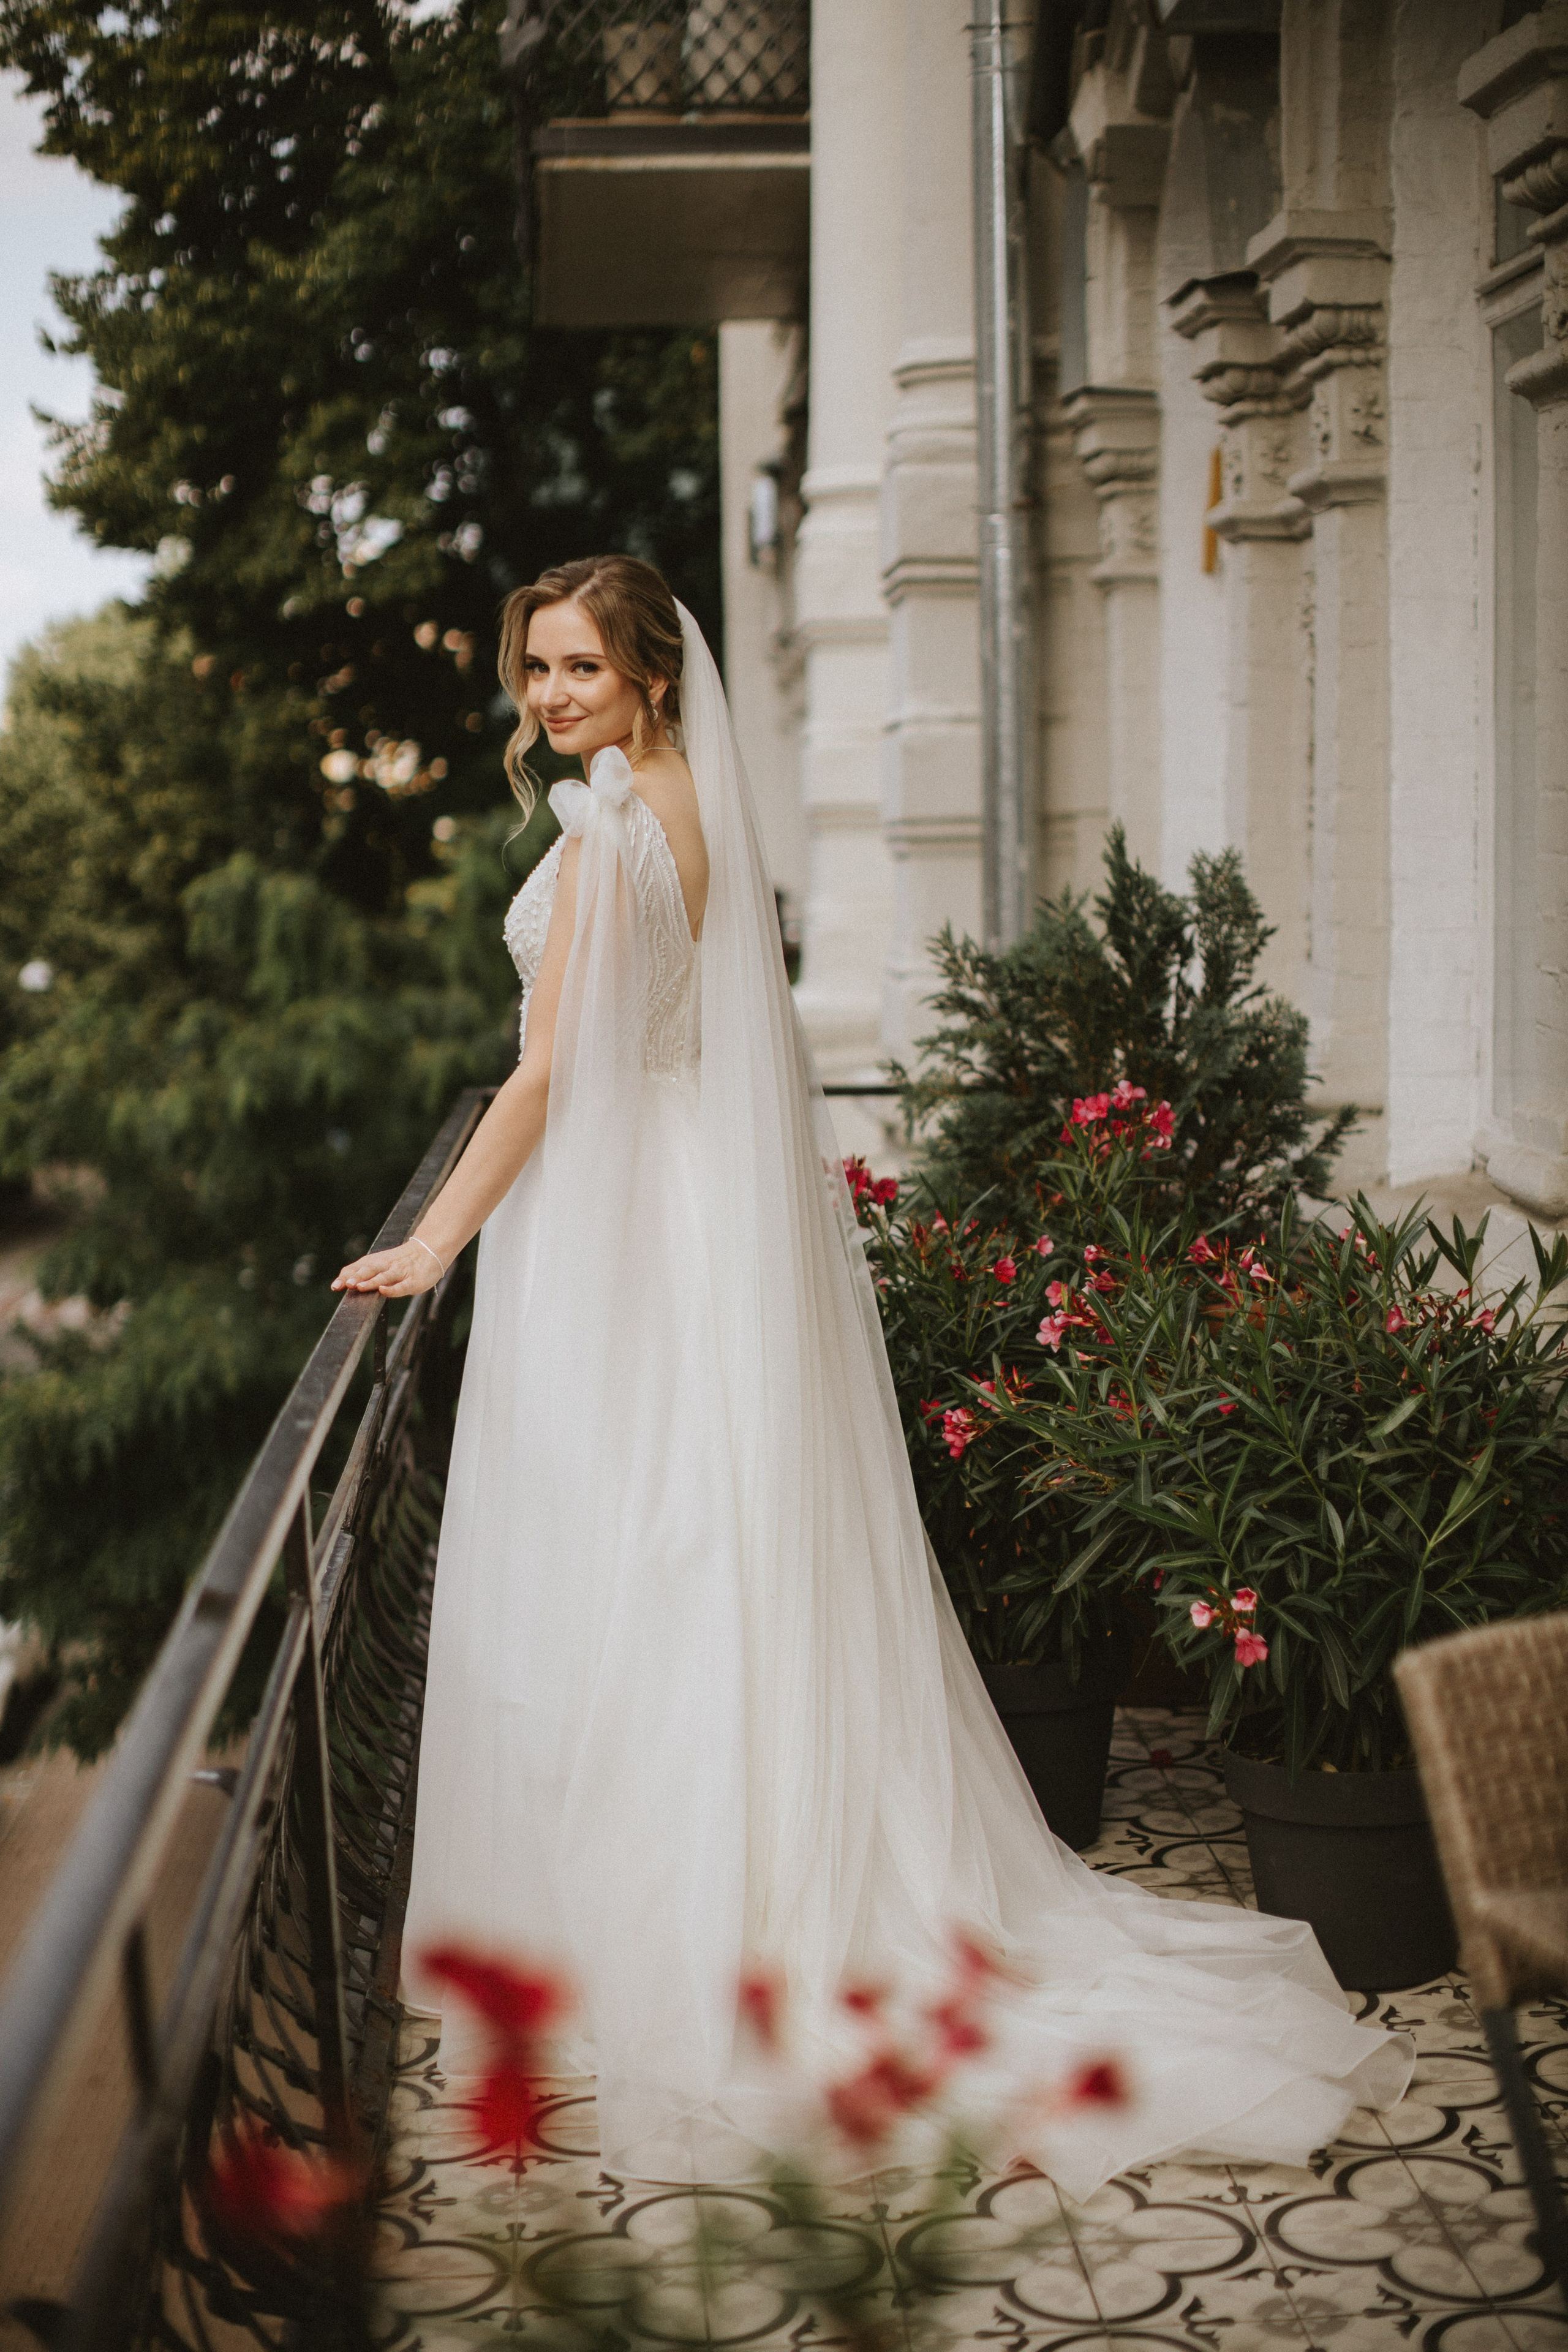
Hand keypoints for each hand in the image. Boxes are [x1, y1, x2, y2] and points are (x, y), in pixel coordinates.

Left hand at [331, 1237, 445, 1297]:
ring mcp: (401, 1272)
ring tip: (359, 1286)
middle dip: (357, 1276)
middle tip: (346, 1284)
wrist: (431, 1250)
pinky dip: (392, 1289)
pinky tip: (384, 1291)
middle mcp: (387, 1265)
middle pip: (369, 1269)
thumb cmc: (402, 1261)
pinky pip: (402, 1285)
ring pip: (384, 1276)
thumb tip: (345, 1282)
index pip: (358, 1267)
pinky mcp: (413, 1281)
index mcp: (377, 1261)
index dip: (346, 1276)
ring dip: (371, 1281)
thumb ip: (367, 1272)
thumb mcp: (383, 1262)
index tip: (335, 1287)